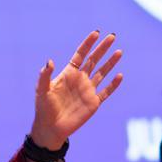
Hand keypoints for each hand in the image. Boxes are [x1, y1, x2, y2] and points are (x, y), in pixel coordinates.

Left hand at [29, 31, 123, 149]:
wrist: (51, 128)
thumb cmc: (44, 108)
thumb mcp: (42, 90)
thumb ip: (44, 76)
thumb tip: (50, 61)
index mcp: (68, 73)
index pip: (80, 54)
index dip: (88, 43)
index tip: (96, 33)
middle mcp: (80, 79)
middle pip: (94, 60)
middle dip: (103, 48)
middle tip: (112, 36)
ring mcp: (88, 90)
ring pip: (102, 73)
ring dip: (111, 62)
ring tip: (119, 51)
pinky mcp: (94, 103)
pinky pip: (106, 91)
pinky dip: (113, 84)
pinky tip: (120, 75)